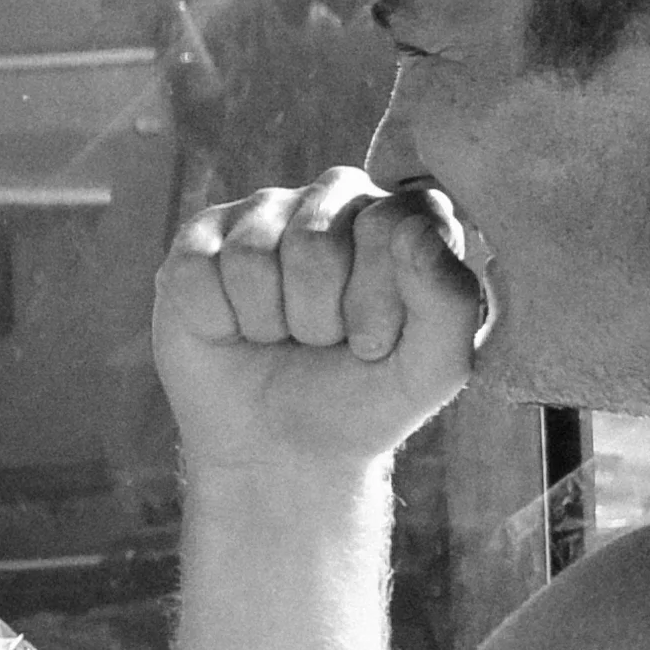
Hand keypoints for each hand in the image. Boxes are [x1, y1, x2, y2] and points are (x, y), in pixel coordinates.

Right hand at [153, 168, 479, 476]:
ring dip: (267, 322)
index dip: (376, 301)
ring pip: (252, 256)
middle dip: (317, 317)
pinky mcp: (198, 242)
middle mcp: (332, 199)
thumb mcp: (430, 371)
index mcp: (399, 216)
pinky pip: (198, 269)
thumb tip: (414, 230)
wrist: (280, 450)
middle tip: (319, 343)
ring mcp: (260, 215)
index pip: (390, 224)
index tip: (372, 344)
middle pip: (314, 240)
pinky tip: (232, 331)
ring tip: (279, 337)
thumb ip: (451, 301)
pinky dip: (217, 321)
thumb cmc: (361, 402)